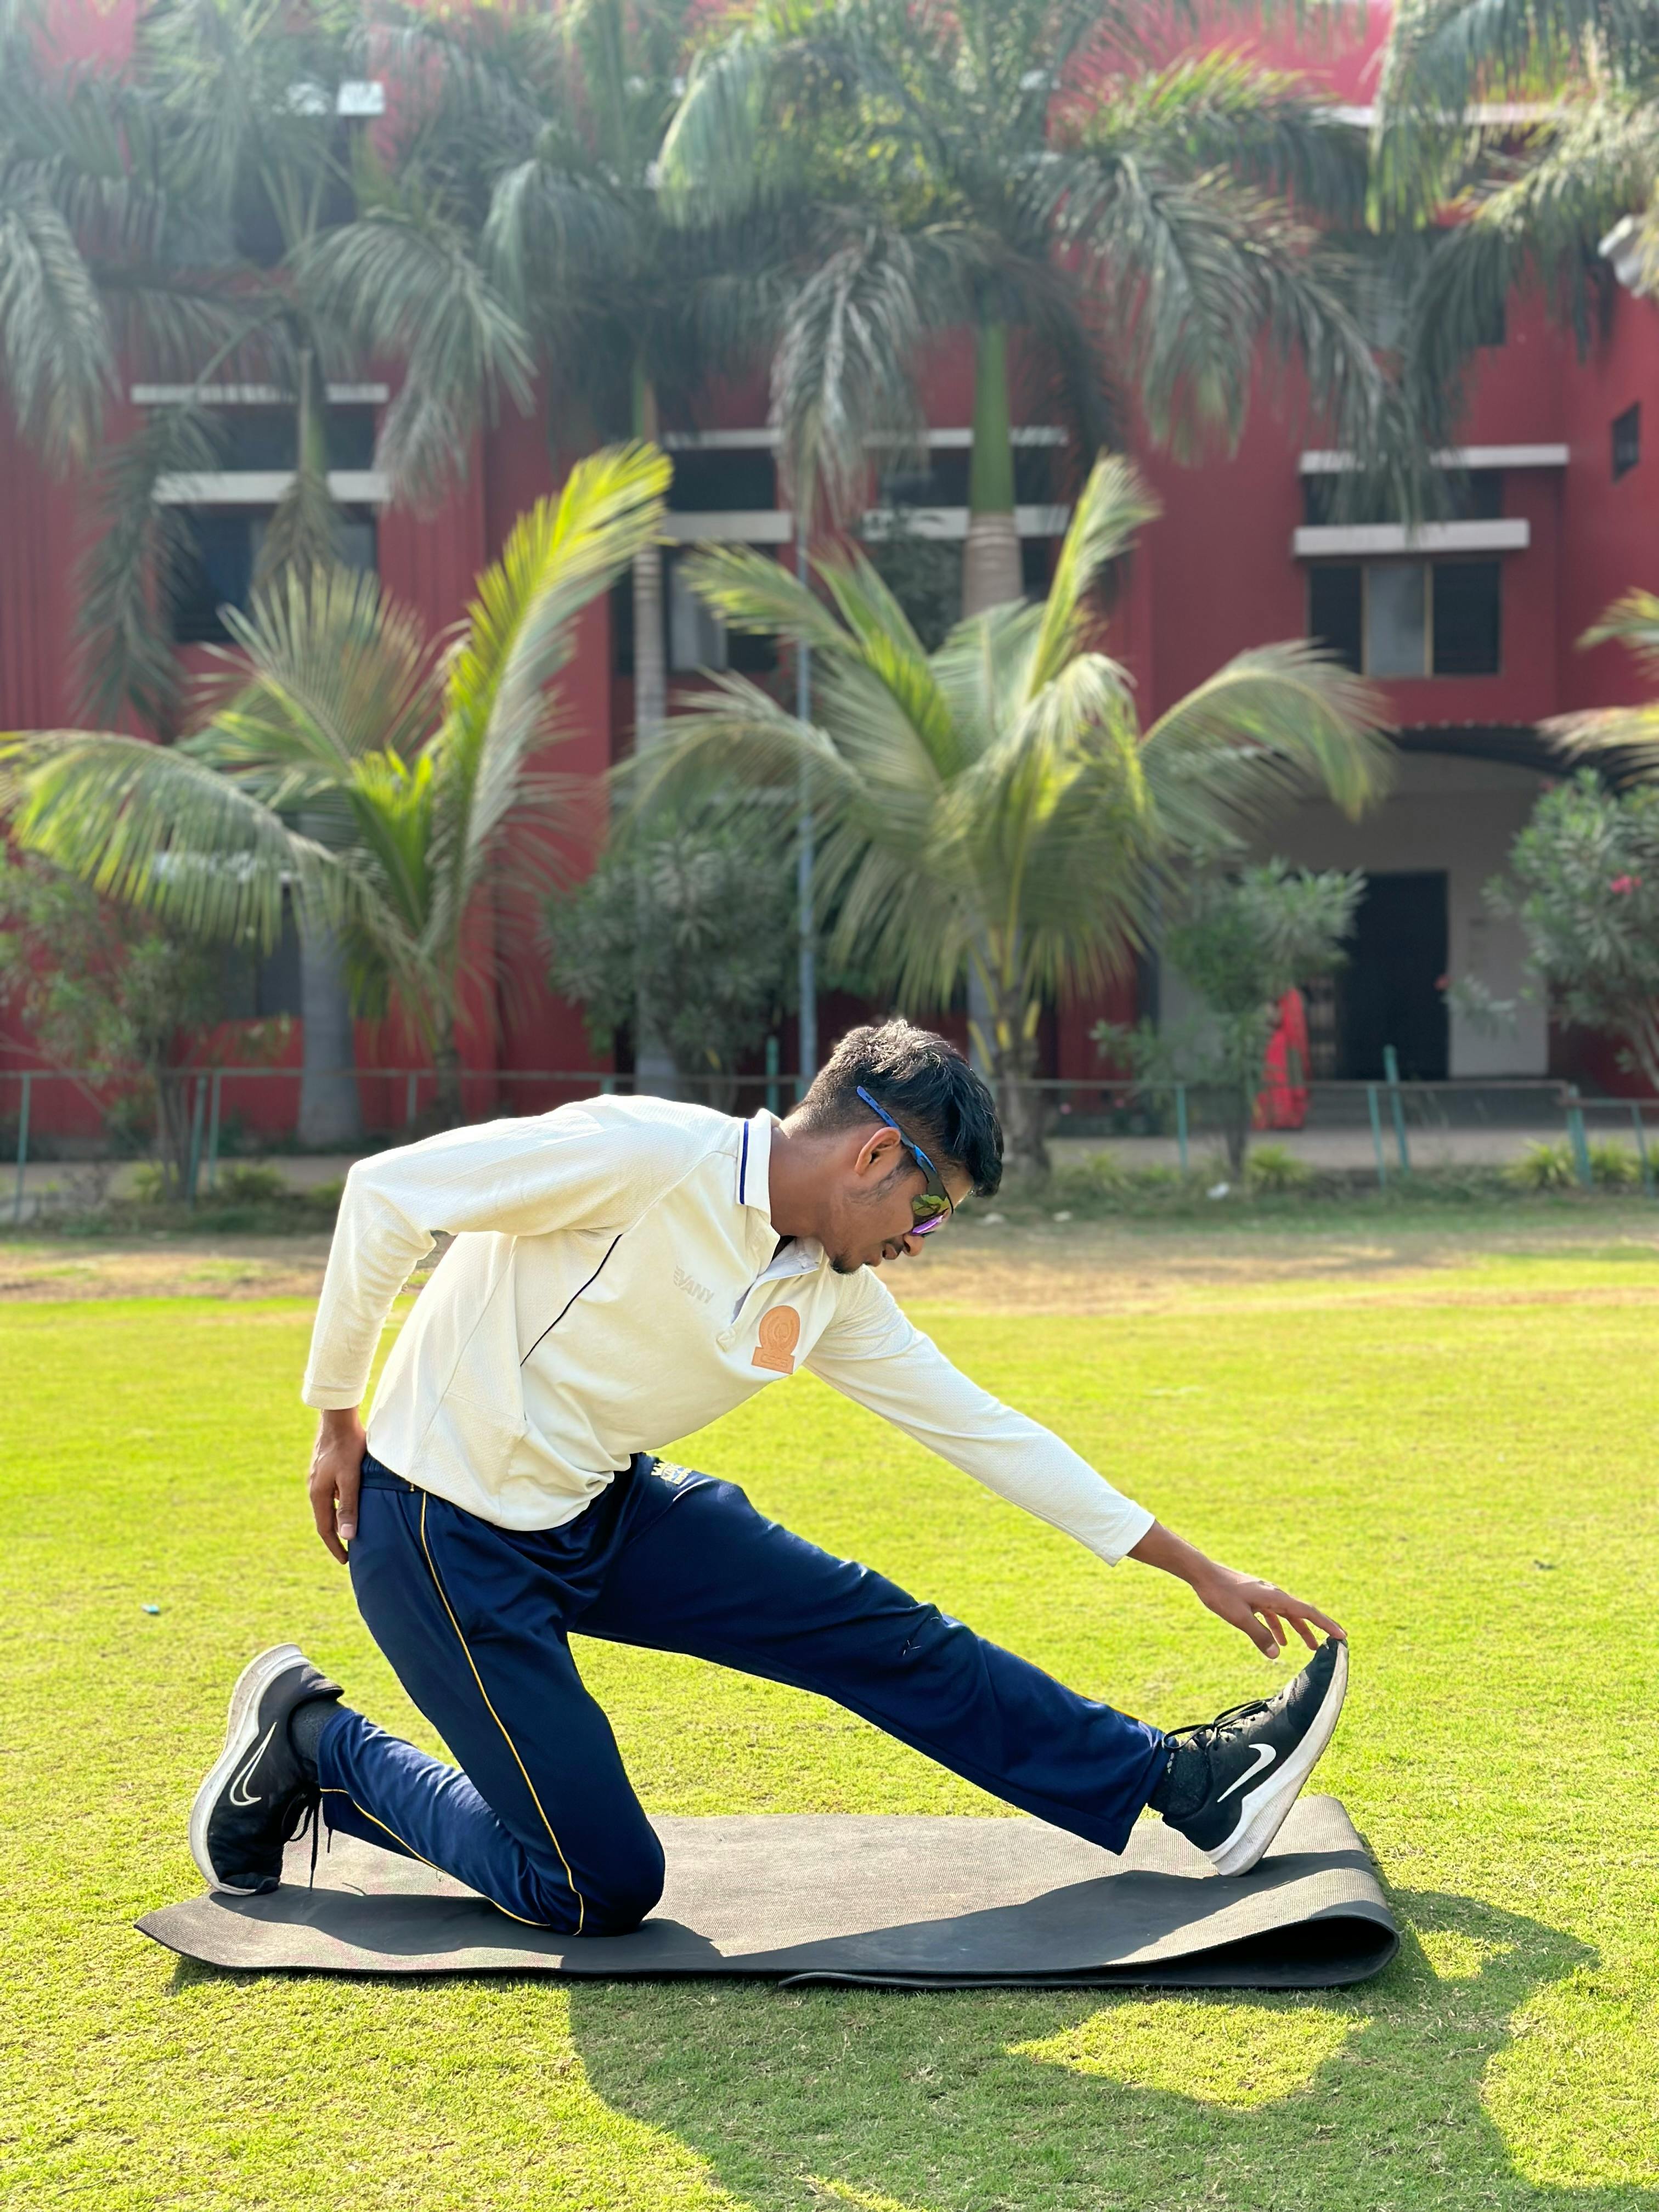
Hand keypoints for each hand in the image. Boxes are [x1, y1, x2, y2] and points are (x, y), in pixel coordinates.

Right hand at [308, 1408, 365, 1564]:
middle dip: (335, 1536)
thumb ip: (349, 1506)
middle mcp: (314, 1488)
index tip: (346, 1561)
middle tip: (349, 1552)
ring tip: (351, 1530)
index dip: (335, 1546)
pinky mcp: (325, 1469)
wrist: (338, 1417)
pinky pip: (331, 1494)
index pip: (325, 1528)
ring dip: (338, 1520)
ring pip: (328, 1506)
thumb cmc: (347, 1446)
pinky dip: (340, 1504)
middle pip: (324, 1519)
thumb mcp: (351, 1478)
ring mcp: (318, 1478)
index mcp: (318, 1494)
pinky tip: (351, 1503)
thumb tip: (346, 1536)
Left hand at [1191, 1562, 1345, 1658]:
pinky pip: (1273, 1613)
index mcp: (1275, 1597)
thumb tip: (1276, 1654)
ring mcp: (1265, 1595)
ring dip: (1299, 1630)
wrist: (1204, 1574)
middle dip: (1317, 1629)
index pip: (1307, 1612)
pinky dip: (1279, 1627)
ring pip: (1288, 1615)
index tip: (1342, 1635)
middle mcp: (1274, 1594)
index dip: (1326, 1624)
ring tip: (1310, 1647)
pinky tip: (1278, 1640)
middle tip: (1333, 1643)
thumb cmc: (1221, 1594)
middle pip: (1301, 1614)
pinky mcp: (1255, 1597)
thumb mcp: (1240, 1618)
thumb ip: (1259, 1636)